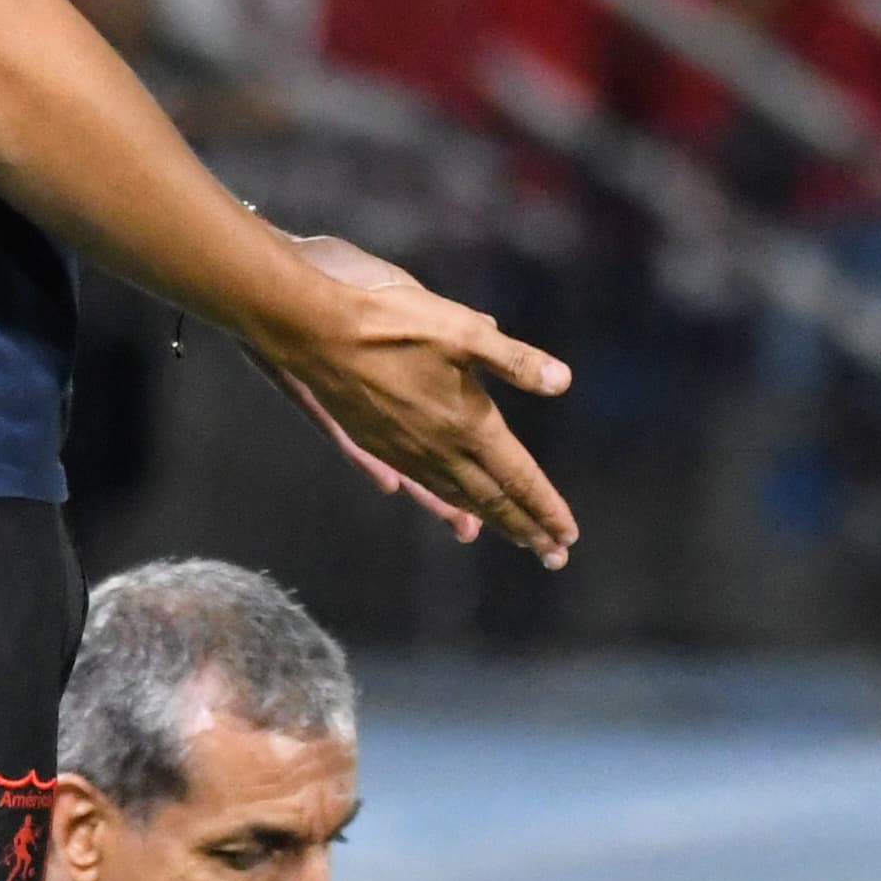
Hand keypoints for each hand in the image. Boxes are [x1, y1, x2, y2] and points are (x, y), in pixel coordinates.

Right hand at [251, 234, 579, 565]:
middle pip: (489, 497)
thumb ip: (514, 360)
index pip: (516, 477)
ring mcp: (402, 449)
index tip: (568, 536)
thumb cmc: (392, 324)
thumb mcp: (464, 330)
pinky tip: (438, 504)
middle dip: (525, 527)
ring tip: (509, 538)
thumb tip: (563, 382)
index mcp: (467, 425)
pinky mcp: (374, 440)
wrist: (313, 330)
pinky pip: (417, 481)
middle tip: (554, 556)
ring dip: (487, 518)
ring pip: (453, 494)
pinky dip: (439, 499)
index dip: (544, 507)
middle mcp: (437, 449)